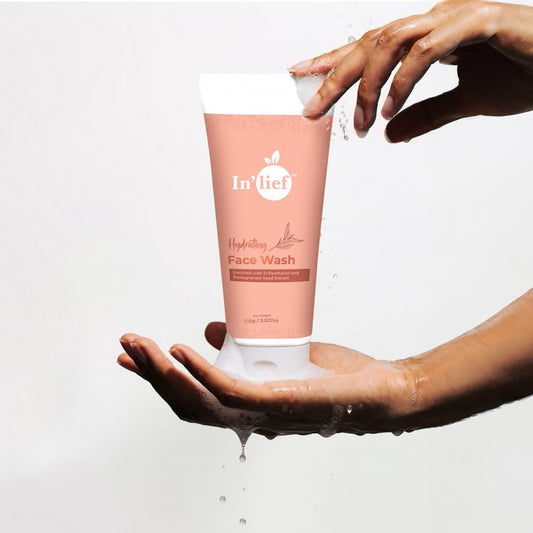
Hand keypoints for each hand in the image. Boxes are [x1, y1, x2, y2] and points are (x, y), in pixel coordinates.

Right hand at [117, 322, 417, 437]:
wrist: (382, 392)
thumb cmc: (335, 379)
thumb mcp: (281, 356)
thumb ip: (243, 347)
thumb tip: (209, 330)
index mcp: (245, 404)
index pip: (189, 395)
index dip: (155, 378)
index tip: (129, 355)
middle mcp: (247, 414)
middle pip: (184, 401)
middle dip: (150, 373)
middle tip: (126, 344)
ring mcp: (261, 411)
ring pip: (198, 399)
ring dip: (165, 372)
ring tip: (142, 345)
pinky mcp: (278, 403)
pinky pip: (230, 392)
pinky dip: (201, 372)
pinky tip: (182, 350)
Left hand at [290, 0, 532, 140]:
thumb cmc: (525, 74)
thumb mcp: (464, 102)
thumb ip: (426, 114)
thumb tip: (389, 134)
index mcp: (429, 36)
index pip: (371, 46)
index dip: (334, 60)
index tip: (301, 76)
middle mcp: (436, 21)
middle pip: (370, 43)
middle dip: (336, 77)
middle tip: (312, 111)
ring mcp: (458, 17)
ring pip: (391, 42)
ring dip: (368, 86)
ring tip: (359, 125)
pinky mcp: (482, 20)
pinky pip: (428, 49)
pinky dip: (404, 81)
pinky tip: (390, 110)